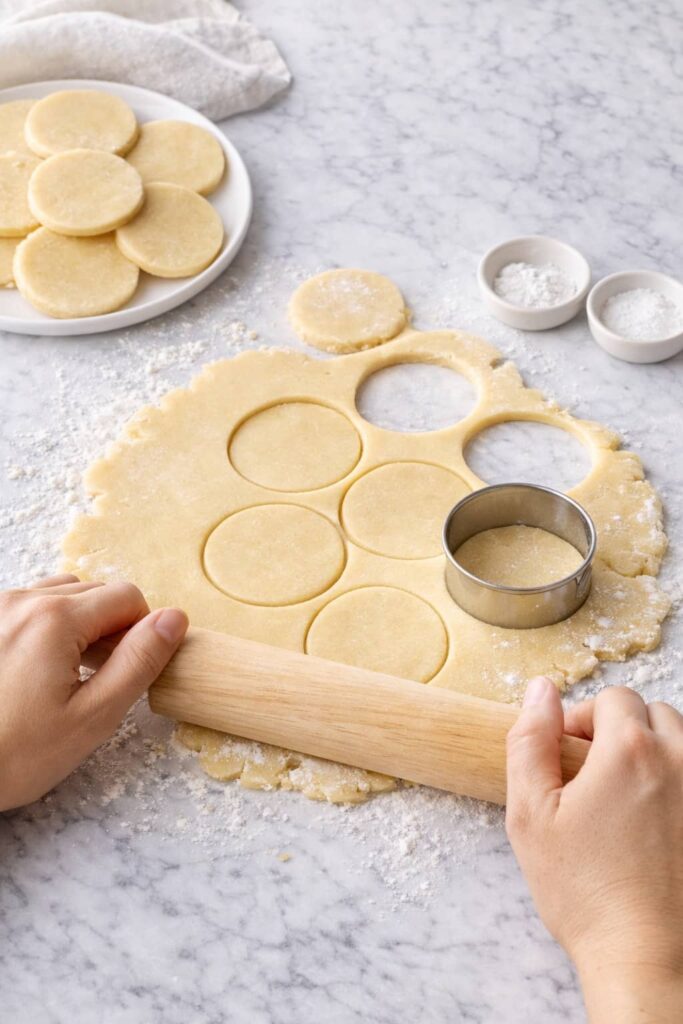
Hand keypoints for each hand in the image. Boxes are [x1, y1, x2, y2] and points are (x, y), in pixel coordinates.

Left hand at [0, 575, 187, 810]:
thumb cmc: (11, 756)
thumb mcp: (93, 717)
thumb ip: (139, 662)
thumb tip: (175, 620)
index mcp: (55, 619)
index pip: (128, 596)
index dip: (142, 631)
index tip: (129, 668)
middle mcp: (21, 601)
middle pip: (95, 591)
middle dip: (109, 627)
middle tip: (98, 679)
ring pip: (61, 595)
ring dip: (78, 623)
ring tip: (67, 673)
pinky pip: (28, 606)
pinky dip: (46, 627)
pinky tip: (35, 671)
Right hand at [506, 677, 682, 1022]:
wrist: (643, 958)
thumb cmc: (584, 892)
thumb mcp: (531, 814)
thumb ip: (530, 741)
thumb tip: (541, 692)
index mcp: (628, 751)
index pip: (612, 698)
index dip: (583, 720)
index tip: (568, 756)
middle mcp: (678, 761)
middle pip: (651, 714)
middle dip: (620, 732)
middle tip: (593, 776)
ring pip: (681, 742)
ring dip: (653, 753)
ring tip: (624, 797)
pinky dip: (675, 783)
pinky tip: (653, 820)